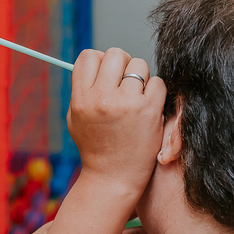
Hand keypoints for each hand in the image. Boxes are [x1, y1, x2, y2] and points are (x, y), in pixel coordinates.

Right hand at [67, 48, 165, 194]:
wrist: (113, 179)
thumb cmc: (95, 149)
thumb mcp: (75, 119)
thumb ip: (82, 90)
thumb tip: (96, 62)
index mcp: (81, 99)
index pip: (88, 56)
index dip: (99, 60)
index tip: (107, 74)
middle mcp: (101, 99)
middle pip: (115, 54)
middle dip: (122, 65)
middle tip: (125, 83)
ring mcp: (126, 104)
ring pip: (139, 65)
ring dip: (141, 78)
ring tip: (137, 97)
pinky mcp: (149, 112)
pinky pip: (158, 83)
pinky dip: (156, 92)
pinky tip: (149, 108)